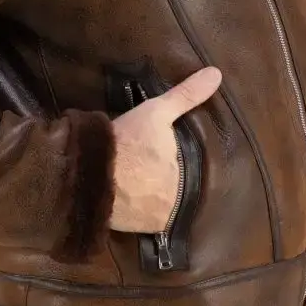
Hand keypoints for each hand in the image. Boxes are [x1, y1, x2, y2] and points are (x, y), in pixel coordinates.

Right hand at [108, 66, 221, 231]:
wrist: (89, 172)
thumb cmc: (128, 141)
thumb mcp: (157, 112)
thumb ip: (186, 96)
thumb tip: (216, 73)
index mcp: (185, 180)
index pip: (189, 176)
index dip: (176, 167)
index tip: (165, 161)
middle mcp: (173, 206)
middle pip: (172, 193)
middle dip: (163, 185)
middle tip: (148, 173)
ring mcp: (152, 222)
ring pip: (156, 209)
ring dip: (149, 202)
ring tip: (138, 188)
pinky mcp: (130, 231)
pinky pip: (139, 222)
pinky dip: (134, 214)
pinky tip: (127, 202)